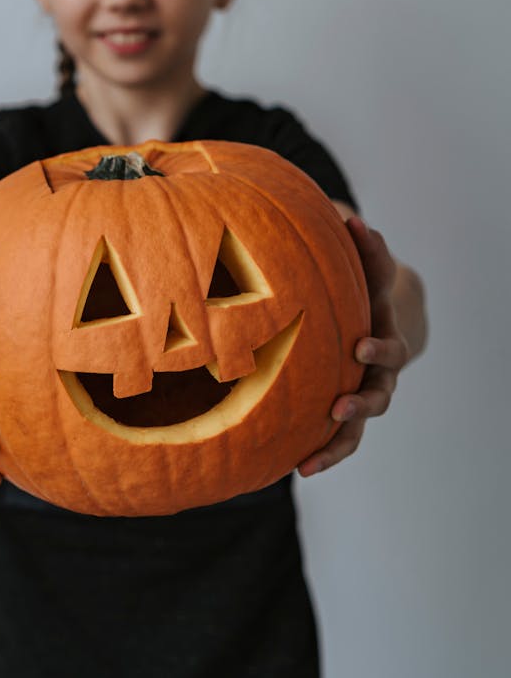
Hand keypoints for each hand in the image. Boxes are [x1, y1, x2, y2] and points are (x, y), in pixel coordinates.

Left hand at [297, 216, 407, 477]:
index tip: (360, 347)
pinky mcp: (343, 413)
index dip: (379, 350)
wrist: (373, 318)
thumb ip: (366, 246)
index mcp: (385, 337)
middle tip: (340, 405)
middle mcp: (379, 373)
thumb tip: (352, 218)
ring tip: (311, 461)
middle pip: (380, 395)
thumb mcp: (369, 265)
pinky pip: (337, 440)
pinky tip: (295, 468)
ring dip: (337, 443)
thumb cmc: (366, 286)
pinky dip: (320, 454)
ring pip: (358, 428)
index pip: (390, 347)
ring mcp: (363, 395)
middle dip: (362, 401)